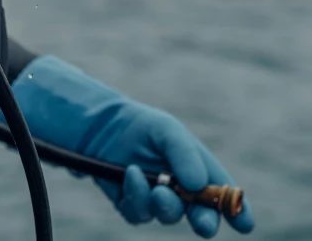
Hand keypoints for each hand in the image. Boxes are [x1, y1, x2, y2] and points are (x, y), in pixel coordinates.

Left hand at [86, 101, 254, 237]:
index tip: (245, 223)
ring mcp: (159, 202)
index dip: (238, 211)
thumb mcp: (167, 130)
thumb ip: (184, 154)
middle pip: (202, 217)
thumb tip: (197, 185)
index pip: (224, 195)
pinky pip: (140, 213)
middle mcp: (183, 192)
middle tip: (202, 222)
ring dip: (166, 204)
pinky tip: (130, 171)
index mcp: (199, 171)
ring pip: (169, 216)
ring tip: (157, 186)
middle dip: (205, 221)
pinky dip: (137, 193)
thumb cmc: (144, 127)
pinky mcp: (134, 207)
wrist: (104, 127)